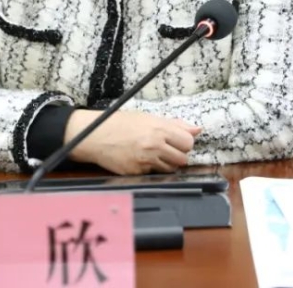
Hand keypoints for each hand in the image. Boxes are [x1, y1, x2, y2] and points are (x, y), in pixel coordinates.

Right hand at [64, 109, 201, 174]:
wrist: (95, 135)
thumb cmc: (120, 123)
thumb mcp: (147, 117)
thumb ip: (174, 124)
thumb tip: (197, 129)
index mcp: (159, 129)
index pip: (188, 142)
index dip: (184, 143)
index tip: (178, 141)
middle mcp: (154, 146)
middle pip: (182, 158)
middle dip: (177, 155)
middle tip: (166, 149)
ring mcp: (146, 161)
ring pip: (170, 169)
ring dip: (166, 163)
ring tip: (152, 154)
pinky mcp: (137, 173)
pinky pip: (153, 174)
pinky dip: (151, 169)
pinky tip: (140, 160)